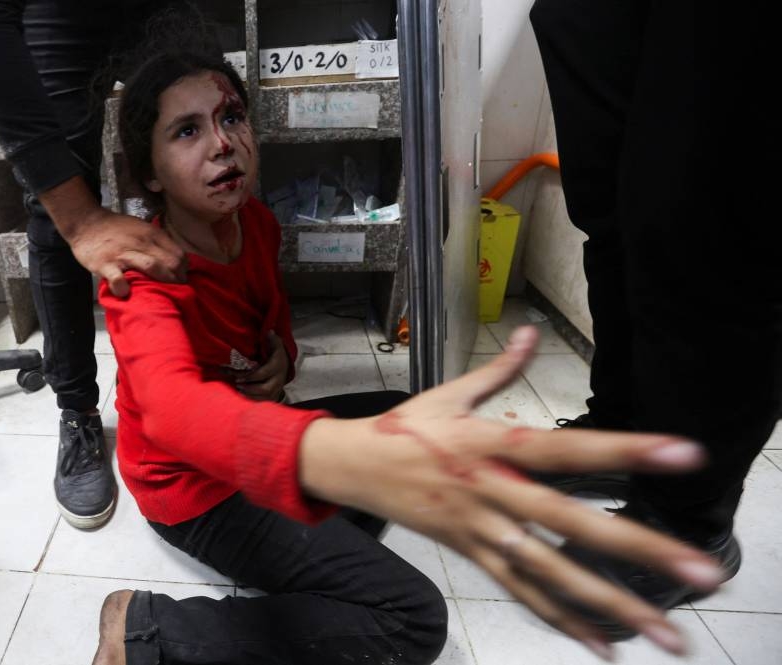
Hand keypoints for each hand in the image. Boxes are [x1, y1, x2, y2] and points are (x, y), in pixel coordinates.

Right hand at [69, 210, 186, 296]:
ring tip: (163, 293)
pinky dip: (123, 287)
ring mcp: (124, 254)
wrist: (87, 223)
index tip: (181, 278)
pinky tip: (126, 292)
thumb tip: (177, 260)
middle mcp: (142, 243)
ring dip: (162, 282)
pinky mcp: (106, 264)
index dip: (184, 269)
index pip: (178, 254)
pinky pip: (118, 278)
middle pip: (171, 262)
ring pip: (152, 267)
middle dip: (178, 279)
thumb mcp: (142, 228)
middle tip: (176, 289)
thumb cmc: (117, 229)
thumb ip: (158, 242)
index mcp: (152, 234)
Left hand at [229, 331, 287, 401]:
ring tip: (239, 390)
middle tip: (237, 385)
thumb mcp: (276, 345)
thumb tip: (270, 331)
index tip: (237, 377)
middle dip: (250, 388)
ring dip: (250, 395)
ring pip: (265, 397)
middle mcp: (279, 379)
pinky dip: (253, 400)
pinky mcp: (274, 396)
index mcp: (278, 366)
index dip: (250, 377)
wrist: (285, 368)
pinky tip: (245, 396)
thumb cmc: (276, 355)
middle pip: (265, 388)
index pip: (263, 373)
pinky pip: (264, 402)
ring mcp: (277, 389)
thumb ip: (272, 340)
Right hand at [300, 326, 721, 658]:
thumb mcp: (449, 392)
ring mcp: (481, 529)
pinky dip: (561, 619)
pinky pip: (520, 592)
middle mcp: (491, 491)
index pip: (565, 446)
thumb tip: (529, 333)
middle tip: (701, 571)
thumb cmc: (404, 428)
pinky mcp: (471, 554)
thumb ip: (499, 370)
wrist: (351, 466)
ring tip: (665, 632)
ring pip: (551, 570)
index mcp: (490, 443)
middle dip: (637, 547)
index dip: (623, 449)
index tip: (682, 452)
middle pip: (570, 521)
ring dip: (610, 601)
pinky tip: (603, 644)